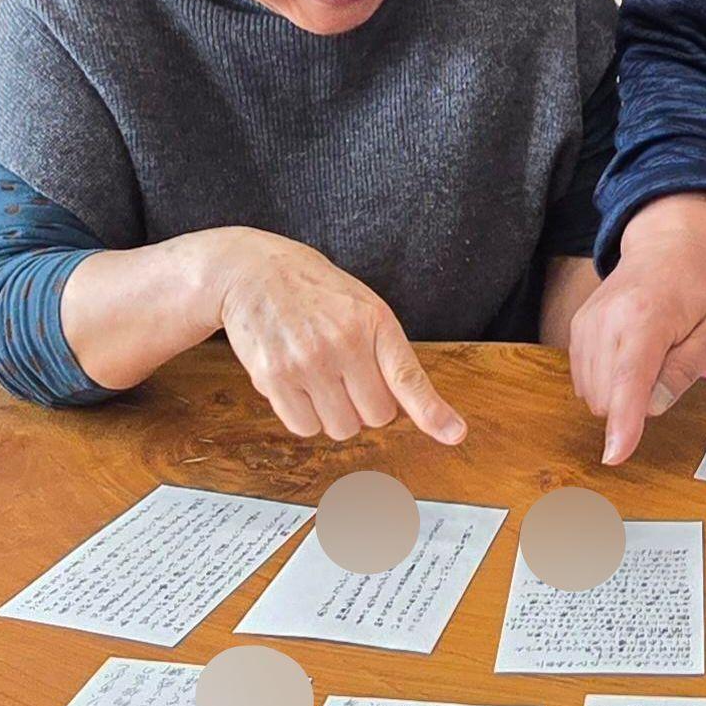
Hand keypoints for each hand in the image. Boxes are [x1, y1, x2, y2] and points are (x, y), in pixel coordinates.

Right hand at [203, 227, 465, 442]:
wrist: (252, 272)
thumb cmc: (315, 293)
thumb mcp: (363, 307)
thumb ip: (389, 353)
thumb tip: (415, 410)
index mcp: (374, 322)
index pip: (407, 376)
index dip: (431, 412)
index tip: (453, 433)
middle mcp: (343, 342)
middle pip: (376, 417)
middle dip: (366, 406)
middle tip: (347, 376)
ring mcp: (307, 361)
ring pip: (342, 428)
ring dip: (335, 414)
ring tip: (319, 376)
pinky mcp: (274, 377)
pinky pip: (304, 427)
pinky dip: (305, 417)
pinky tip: (297, 383)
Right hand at [570, 193, 705, 463]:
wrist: (670, 241)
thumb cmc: (701, 286)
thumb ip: (682, 372)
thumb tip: (649, 410)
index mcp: (646, 318)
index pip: (629, 381)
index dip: (623, 424)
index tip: (614, 456)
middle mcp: (606, 320)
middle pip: (605, 395)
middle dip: (634, 404)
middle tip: (669, 365)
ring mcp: (585, 323)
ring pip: (590, 392)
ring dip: (619, 394)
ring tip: (653, 354)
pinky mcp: (576, 328)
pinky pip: (582, 379)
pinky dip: (606, 382)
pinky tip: (632, 357)